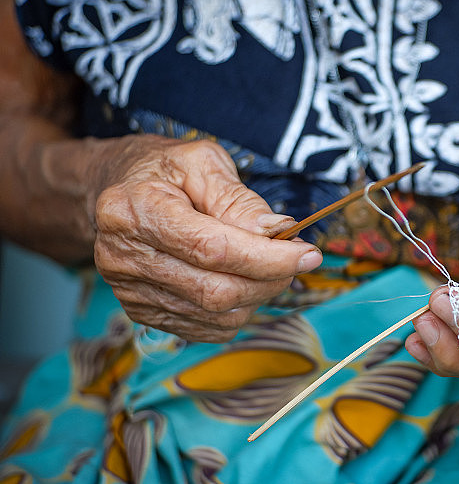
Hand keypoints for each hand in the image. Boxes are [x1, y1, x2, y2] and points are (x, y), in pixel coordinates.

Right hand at [92, 135, 321, 341]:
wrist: (116, 188)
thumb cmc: (164, 171)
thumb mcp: (203, 163)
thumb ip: (240, 200)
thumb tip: (278, 233)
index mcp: (135, 209)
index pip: (212, 249)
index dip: (267, 258)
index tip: (308, 254)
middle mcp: (122, 256)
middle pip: (215, 290)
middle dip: (270, 279)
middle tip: (295, 259)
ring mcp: (128, 290)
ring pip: (214, 315)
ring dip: (257, 296)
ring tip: (267, 265)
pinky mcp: (140, 312)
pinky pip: (204, 328)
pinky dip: (236, 311)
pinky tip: (241, 281)